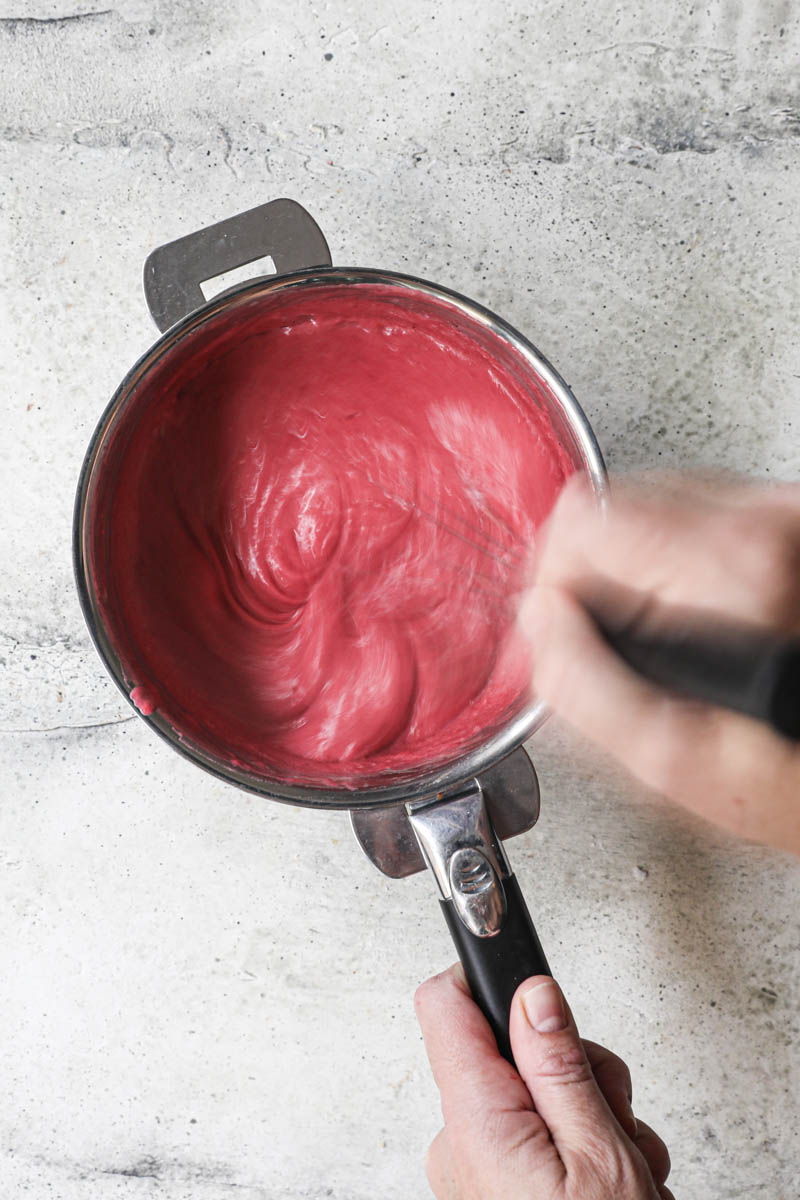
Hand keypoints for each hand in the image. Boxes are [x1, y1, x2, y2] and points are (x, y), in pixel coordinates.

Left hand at [415, 966, 671, 1198]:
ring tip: (627, 1165)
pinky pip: (536, 1134)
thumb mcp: (600, 1156)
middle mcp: (461, 1144)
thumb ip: (562, 1068)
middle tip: (618, 1117)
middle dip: (578, 1070)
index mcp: (476, 1123)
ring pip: (535, 1092)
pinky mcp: (495, 1186)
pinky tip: (615, 1180)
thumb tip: (535, 994)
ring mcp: (476, 1168)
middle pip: (512, 1049)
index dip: (491, 978)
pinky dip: (583, 1148)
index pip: (445, 1004)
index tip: (540, 984)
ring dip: (593, 1117)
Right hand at [523, 475, 799, 854]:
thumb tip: (539, 624)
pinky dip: (669, 558)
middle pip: (608, 501)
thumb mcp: (670, 756)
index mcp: (729, 568)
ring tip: (650, 632)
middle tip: (600, 638)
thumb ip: (582, 685)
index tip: (559, 627)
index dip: (551, 580)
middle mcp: (763, 521)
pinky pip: (692, 511)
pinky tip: (683, 612)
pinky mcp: (784, 518)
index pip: (580, 519)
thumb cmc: (783, 769)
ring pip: (647, 499)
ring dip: (627, 564)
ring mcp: (778, 512)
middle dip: (587, 574)